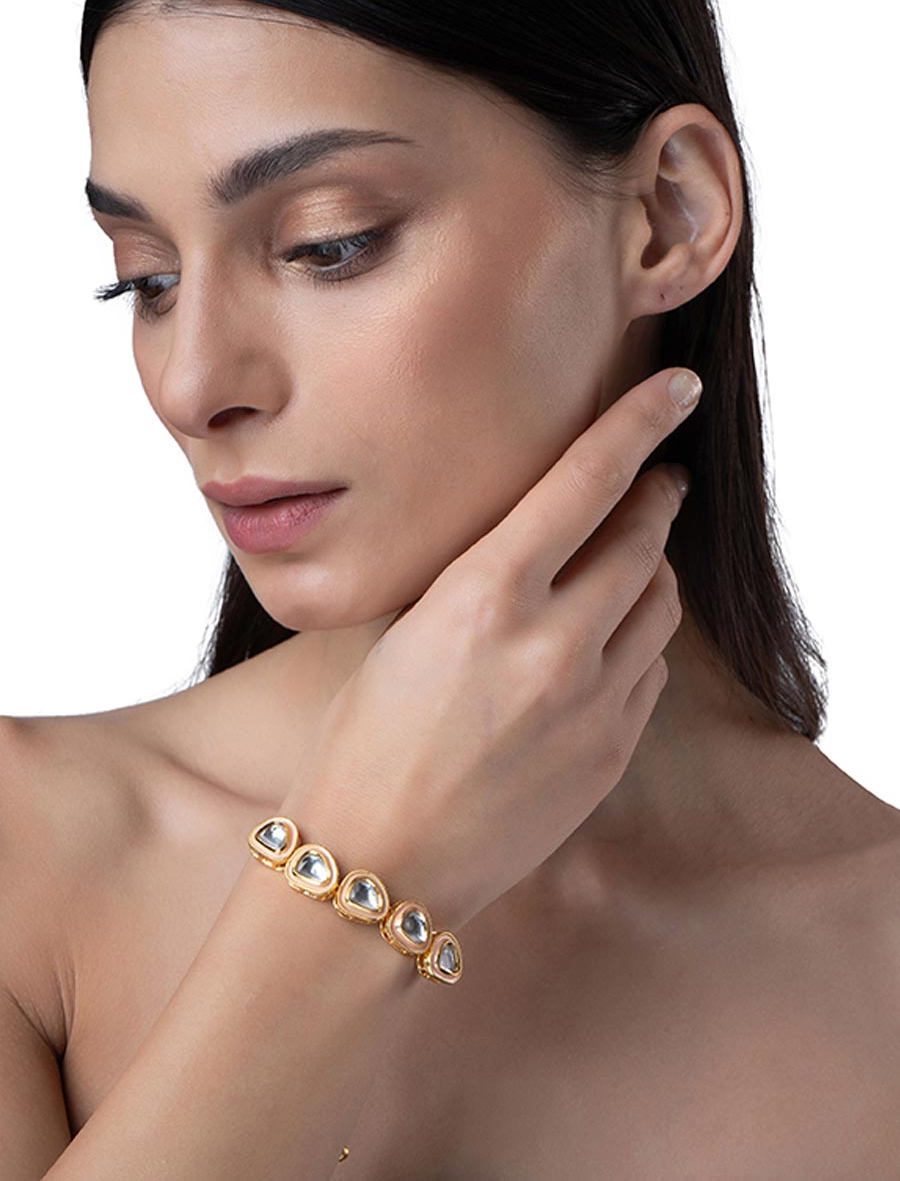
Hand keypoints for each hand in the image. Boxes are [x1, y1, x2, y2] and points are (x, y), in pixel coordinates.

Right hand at [295, 367, 700, 932]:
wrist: (375, 868)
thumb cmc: (362, 746)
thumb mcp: (402, 633)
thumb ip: (477, 578)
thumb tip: (526, 538)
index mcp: (485, 597)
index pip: (586, 483)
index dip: (638, 425)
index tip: (675, 389)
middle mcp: (552, 643)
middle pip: (643, 539)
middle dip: (654, 498)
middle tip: (655, 480)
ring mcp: (591, 704)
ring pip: (660, 605)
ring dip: (650, 570)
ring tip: (627, 562)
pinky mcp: (611, 754)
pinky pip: (649, 671)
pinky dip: (636, 641)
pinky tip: (604, 644)